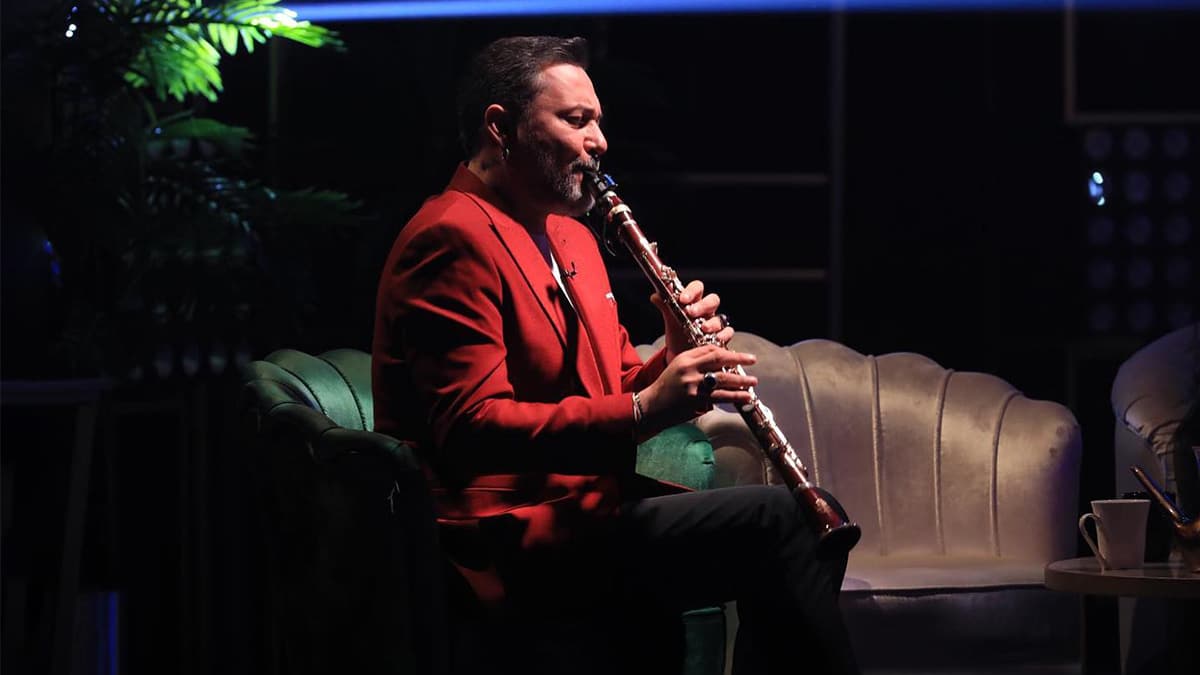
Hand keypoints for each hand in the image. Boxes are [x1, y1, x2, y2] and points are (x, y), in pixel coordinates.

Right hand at [638, 344, 756, 432]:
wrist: (652, 406)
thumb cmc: (667, 385)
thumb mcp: (678, 366)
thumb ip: (697, 361)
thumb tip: (721, 360)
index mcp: (685, 358)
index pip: (710, 350)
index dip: (727, 351)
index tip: (739, 355)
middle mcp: (689, 370)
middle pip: (719, 361)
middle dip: (739, 360)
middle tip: (753, 360)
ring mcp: (694, 386)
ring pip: (723, 381)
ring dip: (741, 382)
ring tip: (753, 382)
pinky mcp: (696, 401)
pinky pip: (720, 397)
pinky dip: (734, 397)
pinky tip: (745, 397)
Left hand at [651, 280, 733, 361]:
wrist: (680, 354)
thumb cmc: (677, 333)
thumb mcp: (670, 320)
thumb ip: (665, 306)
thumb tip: (655, 296)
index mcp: (695, 301)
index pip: (698, 288)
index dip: (692, 291)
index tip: (683, 299)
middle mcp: (707, 311)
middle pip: (713, 300)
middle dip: (703, 305)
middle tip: (691, 312)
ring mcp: (715, 323)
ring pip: (720, 317)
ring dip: (712, 322)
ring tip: (703, 328)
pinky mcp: (720, 337)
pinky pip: (727, 333)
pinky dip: (723, 335)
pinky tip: (715, 339)